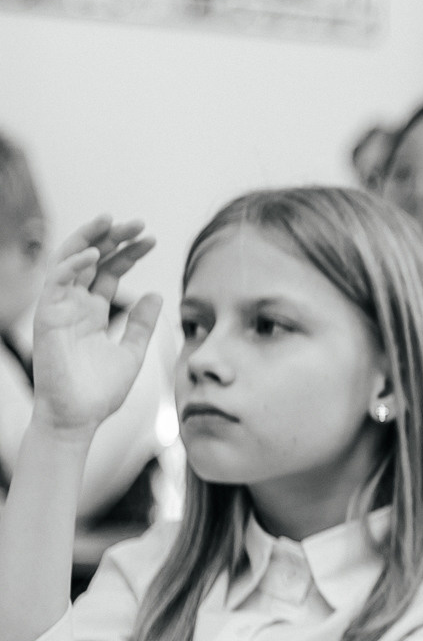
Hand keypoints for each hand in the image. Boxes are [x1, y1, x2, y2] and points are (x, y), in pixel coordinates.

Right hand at [31, 221, 161, 438]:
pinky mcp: (47, 316)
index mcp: (93, 311)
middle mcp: (75, 305)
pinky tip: (96, 254)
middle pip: (92, 259)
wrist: (77, 420)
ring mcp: (59, 308)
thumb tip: (157, 294)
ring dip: (89, 238)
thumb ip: (142, 324)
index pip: (110, 271)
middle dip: (113, 237)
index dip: (129, 253)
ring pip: (70, 261)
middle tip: (137, 222)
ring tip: (111, 221)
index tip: (152, 240)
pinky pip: (56, 281)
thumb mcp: (131, 353)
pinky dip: (73, 264)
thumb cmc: (99, 392)